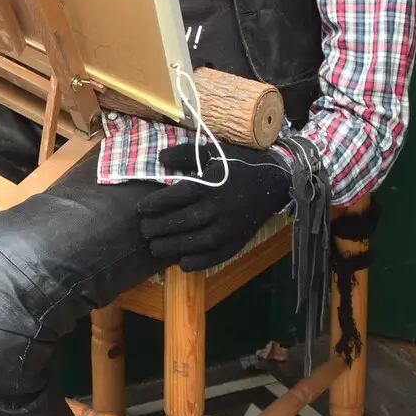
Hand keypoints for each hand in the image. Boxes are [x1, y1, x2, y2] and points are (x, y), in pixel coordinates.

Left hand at [136, 140, 291, 271]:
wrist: (274, 180)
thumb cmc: (239, 164)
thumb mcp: (213, 151)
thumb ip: (185, 154)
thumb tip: (160, 158)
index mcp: (209, 185)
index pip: (176, 197)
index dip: (155, 204)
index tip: (141, 209)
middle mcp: (217, 208)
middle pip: (182, 222)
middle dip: (159, 228)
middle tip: (143, 230)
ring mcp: (228, 228)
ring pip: (196, 242)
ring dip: (172, 247)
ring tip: (154, 247)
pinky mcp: (238, 241)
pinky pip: (216, 256)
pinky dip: (198, 262)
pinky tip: (182, 263)